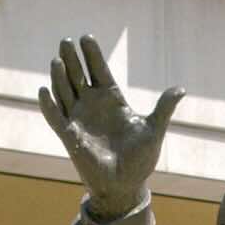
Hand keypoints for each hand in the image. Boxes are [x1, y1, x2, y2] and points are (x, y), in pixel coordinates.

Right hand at [38, 35, 183, 217]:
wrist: (127, 187)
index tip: (86, 38)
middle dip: (72, 59)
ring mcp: (79, 119)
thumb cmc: (140, 160)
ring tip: (58, 61)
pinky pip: (56, 118)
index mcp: (112, 99)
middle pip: (78, 75)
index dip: (92, 54)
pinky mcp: (70, 137)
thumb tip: (181, 89)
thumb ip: (163, 108)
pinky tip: (44, 91)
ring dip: (59, 77)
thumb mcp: (154, 131)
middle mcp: (92, 104)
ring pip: (64, 91)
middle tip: (67, 42)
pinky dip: (48, 106)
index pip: (99, 70)